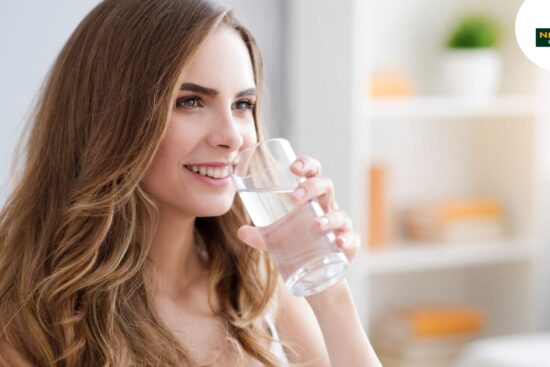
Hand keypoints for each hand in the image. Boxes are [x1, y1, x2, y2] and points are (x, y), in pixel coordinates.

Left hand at [236, 155, 360, 262]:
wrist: (317, 273)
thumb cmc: (298, 244)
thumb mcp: (276, 239)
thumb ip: (260, 235)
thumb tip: (241, 232)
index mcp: (311, 198)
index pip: (312, 172)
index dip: (306, 164)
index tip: (292, 168)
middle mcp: (327, 207)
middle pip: (326, 186)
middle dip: (312, 187)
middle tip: (294, 198)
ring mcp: (340, 226)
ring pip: (340, 214)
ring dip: (329, 217)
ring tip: (316, 225)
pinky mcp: (348, 246)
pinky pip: (351, 239)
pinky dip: (347, 240)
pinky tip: (338, 243)